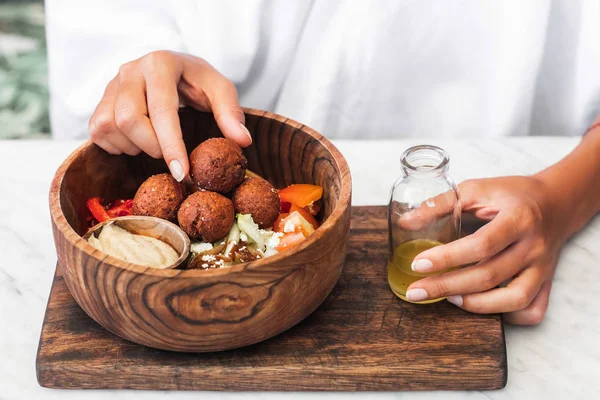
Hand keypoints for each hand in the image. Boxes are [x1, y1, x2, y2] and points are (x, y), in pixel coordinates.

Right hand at [88, 51, 251, 180]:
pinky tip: (139, 142)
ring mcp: (110, 85)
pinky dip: (118, 146)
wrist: (171, 70)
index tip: (182, 173)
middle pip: (129, 120)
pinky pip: (98, 132)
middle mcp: (130, 70)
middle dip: (153, 147)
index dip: (171, 145)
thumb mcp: (219, 89)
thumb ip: (230, 112)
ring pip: (110, 127)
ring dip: (135, 147)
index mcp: (161, 63)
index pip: (162, 109)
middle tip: (172, 157)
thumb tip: (242, 141)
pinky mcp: (99, 101)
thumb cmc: (196, 82)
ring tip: (156, 144)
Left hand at [405, 176, 566, 324]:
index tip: (418, 264)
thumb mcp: (476, 189)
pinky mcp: (547, 282)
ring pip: (514, 299)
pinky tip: (482, 307)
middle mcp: (533, 246)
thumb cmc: (511, 195)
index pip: (481, 244)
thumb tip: (406, 223)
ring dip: (476, 305)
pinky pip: (532, 310)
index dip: (448, 258)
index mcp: (517, 218)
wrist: (555, 202)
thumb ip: (441, 204)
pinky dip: (508, 316)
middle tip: (416, 291)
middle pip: (490, 275)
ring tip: (447, 298)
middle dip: (447, 286)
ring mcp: (542, 268)